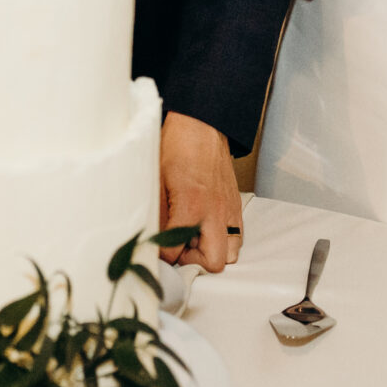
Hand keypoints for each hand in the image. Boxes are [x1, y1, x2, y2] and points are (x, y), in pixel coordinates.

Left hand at [157, 111, 242, 271]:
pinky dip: (221, 239)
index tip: (154, 251)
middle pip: (214, 262)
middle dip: (193, 262)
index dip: (161, 256)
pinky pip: (236, 236)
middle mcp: (216, 212)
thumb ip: (156, 214)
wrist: (202, 124)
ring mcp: (229, 209)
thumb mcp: (156, 179)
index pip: (176, 252)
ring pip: (230, 253)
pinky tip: (204, 227)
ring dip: (210, 252)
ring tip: (193, 239)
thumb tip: (150, 238)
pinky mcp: (236, 205)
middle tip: (178, 249)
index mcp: (192, 206)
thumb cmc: (178, 146)